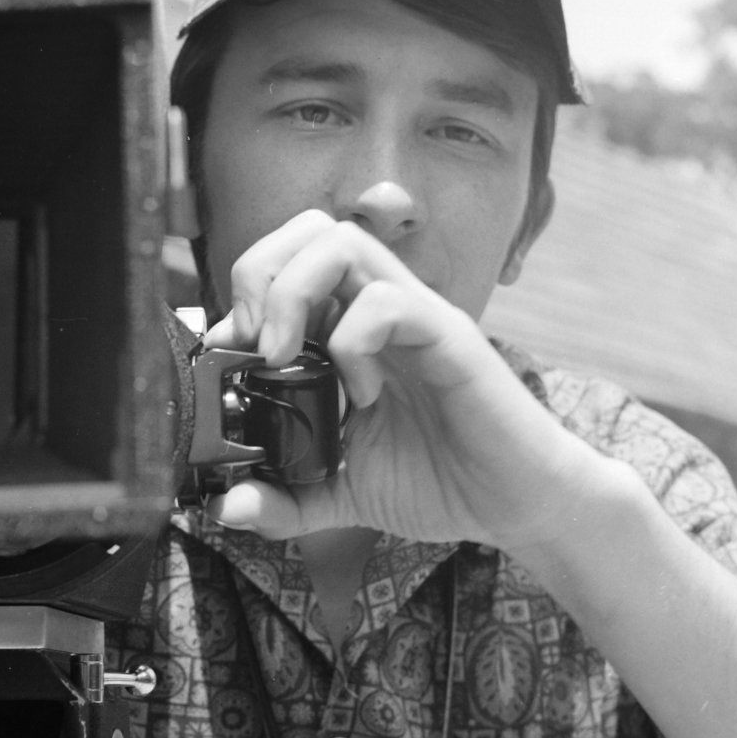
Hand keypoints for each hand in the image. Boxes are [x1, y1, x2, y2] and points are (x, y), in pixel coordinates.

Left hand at [205, 211, 611, 553]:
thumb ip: (282, 499)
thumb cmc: (436, 482)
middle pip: (307, 230)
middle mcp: (375, 312)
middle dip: (259, 273)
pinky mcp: (448, 338)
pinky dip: (354, 341)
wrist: (513, 505)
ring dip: (294, 293)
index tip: (223, 360)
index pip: (284, 264)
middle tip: (253, 343)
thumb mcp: (337, 496)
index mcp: (344, 332)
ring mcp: (412, 319)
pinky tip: (360, 394)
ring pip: (343, 242)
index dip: (240, 300)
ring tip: (286, 358)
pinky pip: (390, 302)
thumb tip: (227, 506)